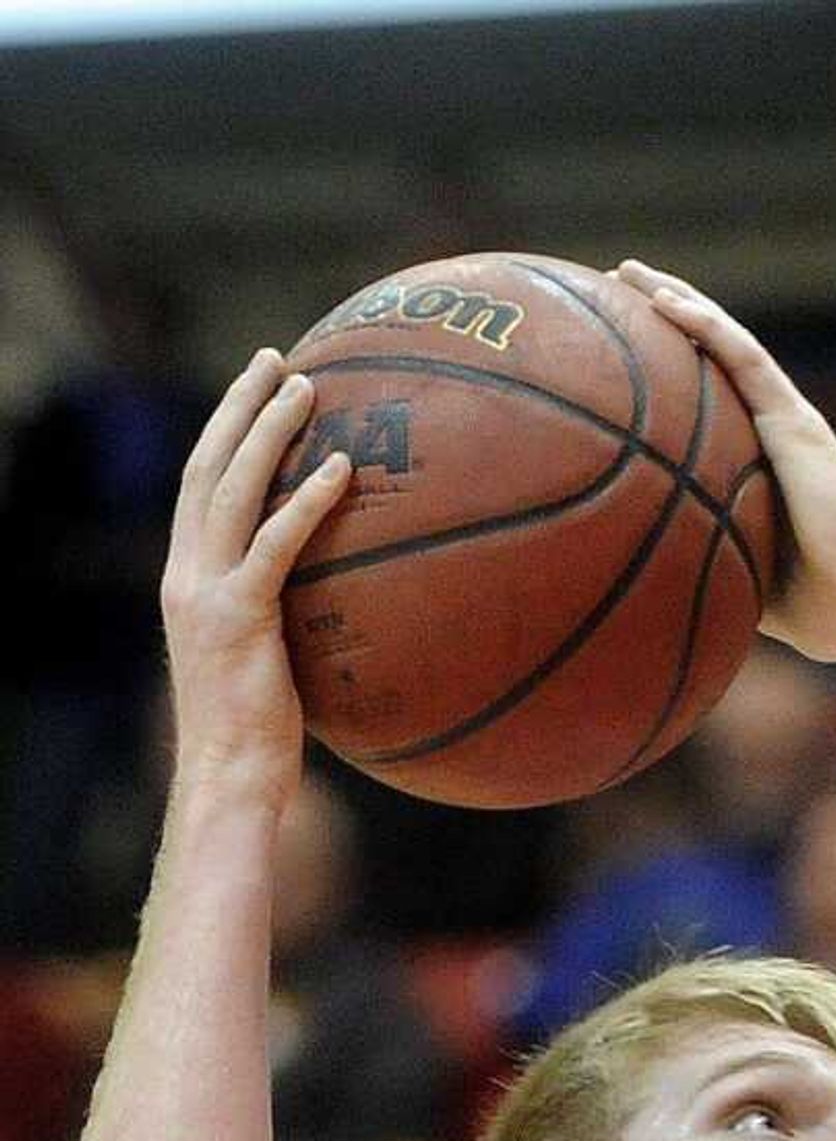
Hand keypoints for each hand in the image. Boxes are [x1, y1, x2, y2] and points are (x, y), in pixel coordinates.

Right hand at [159, 349, 351, 799]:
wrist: (229, 778)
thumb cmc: (259, 739)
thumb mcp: (267, 666)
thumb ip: (285, 622)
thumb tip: (343, 604)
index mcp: (187, 580)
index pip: (200, 488)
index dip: (224, 433)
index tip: (254, 389)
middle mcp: (185, 574)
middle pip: (207, 467)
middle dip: (239, 407)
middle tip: (275, 360)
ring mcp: (206, 593)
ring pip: (232, 490)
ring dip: (268, 432)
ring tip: (306, 388)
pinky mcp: (238, 617)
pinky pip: (275, 546)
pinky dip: (305, 503)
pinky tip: (341, 470)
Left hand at [615, 261, 835, 664]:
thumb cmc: (819, 612)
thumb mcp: (743, 579)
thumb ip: (706, 562)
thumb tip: (648, 580)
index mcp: (765, 463)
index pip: (710, 400)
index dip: (668, 367)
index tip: (620, 348)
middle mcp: (777, 430)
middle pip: (712, 358)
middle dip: (665, 318)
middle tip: (615, 289)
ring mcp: (788, 420)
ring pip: (724, 342)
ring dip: (676, 301)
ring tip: (628, 274)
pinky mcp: (797, 422)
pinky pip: (743, 359)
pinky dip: (704, 326)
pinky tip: (664, 302)